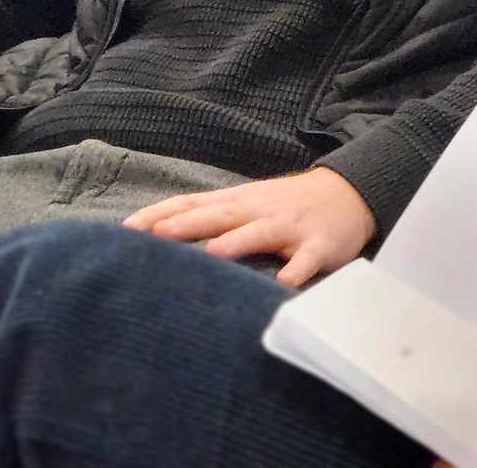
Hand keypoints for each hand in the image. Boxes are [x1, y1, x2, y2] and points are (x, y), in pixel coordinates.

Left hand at [121, 166, 374, 287]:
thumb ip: (211, 218)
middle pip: (221, 214)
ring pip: (261, 232)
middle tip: (155, 237)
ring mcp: (290, 226)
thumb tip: (157, 238)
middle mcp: (260, 210)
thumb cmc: (286, 205)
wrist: (350, 193)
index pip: (192, 203)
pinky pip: (306, 260)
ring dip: (238, 242)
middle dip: (188, 224)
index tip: (126, 230)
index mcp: (238, 201)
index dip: (161, 214)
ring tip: (213, 254)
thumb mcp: (248, 204)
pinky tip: (283, 283)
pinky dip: (296, 270)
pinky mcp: (319, 245)